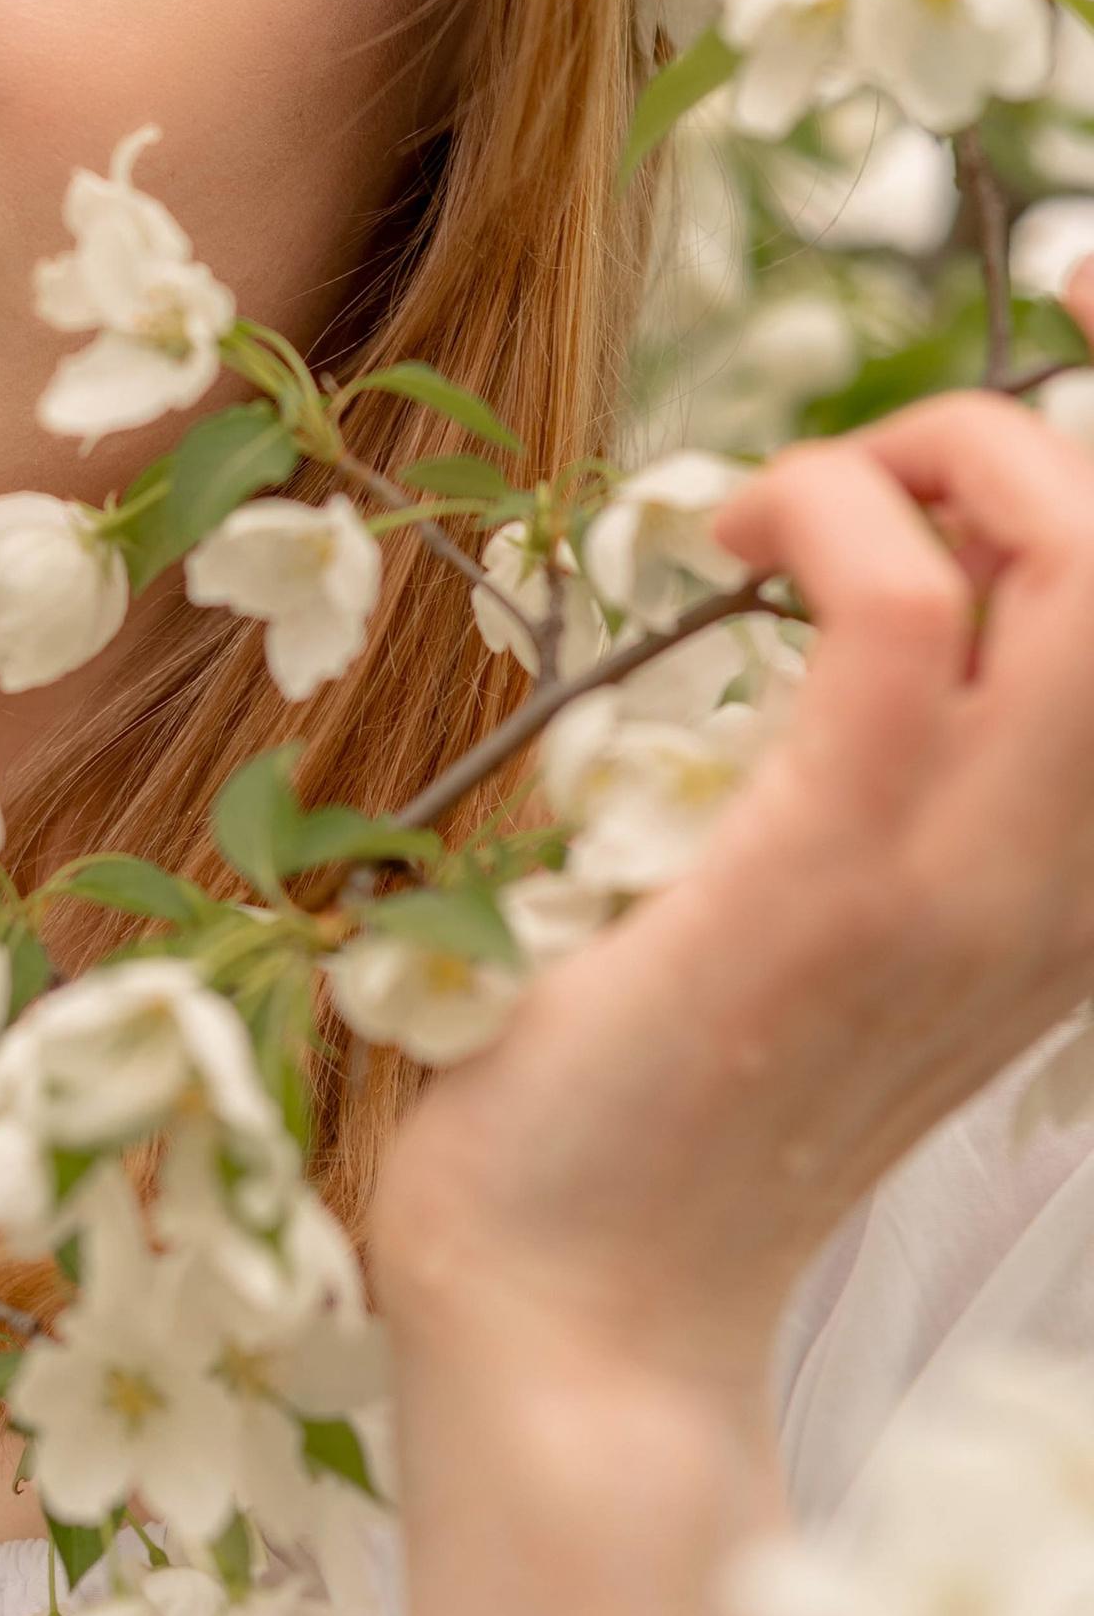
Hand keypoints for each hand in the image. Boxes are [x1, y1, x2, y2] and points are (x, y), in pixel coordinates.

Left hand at [374, 306, 1093, 1401]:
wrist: (573, 1304)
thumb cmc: (658, 1085)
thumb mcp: (832, 903)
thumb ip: (888, 767)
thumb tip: (860, 573)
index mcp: (1081, 884)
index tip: (1093, 312)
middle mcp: (1070, 883)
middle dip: (1036, 434)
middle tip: (873, 475)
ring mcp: (967, 887)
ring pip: (1080, 566)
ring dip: (938, 458)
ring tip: (796, 505)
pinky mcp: (826, 881)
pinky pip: (890, 612)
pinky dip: (814, 511)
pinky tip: (720, 539)